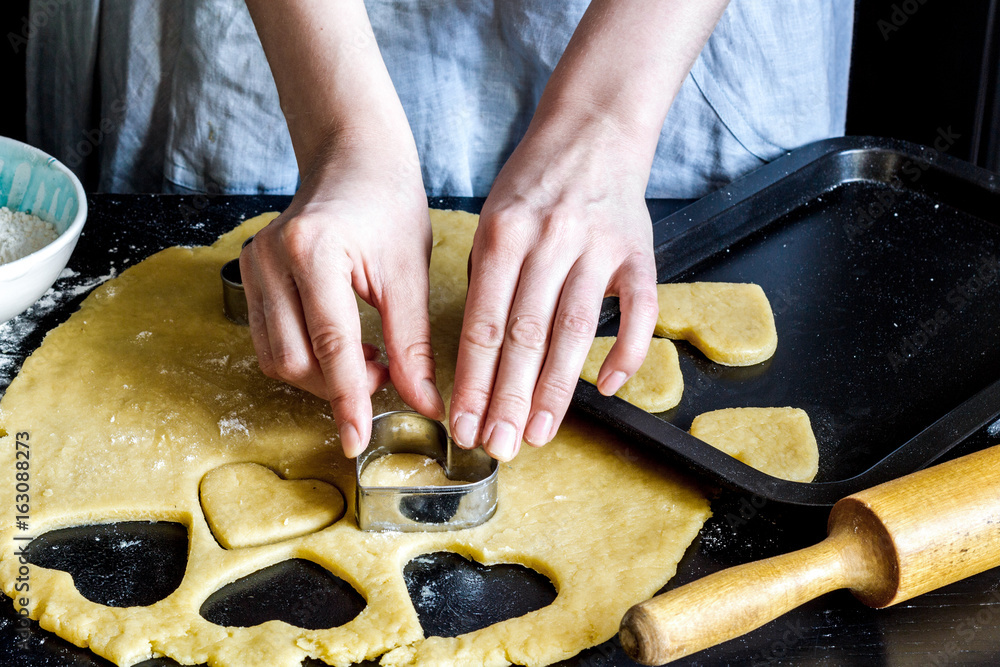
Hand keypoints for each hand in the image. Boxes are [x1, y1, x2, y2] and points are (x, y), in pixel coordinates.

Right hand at [240, 140, 444, 456]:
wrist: (354, 159)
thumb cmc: (389, 204)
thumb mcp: (410, 274)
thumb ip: (413, 344)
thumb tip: (423, 404)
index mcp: (314, 250)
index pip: (330, 345)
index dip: (348, 398)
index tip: (359, 438)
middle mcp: (270, 257)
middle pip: (294, 360)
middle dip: (337, 386)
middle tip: (387, 373)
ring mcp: (253, 265)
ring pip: (276, 356)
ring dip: (322, 376)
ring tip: (370, 357)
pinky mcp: (250, 274)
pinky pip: (270, 339)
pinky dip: (308, 357)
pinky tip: (344, 346)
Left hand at [449, 109, 659, 460]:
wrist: (593, 132)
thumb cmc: (534, 183)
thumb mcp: (492, 218)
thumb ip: (487, 280)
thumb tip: (481, 355)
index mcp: (503, 235)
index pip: (484, 324)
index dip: (473, 381)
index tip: (464, 423)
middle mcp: (550, 242)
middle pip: (526, 335)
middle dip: (508, 398)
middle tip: (498, 445)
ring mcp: (599, 247)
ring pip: (575, 331)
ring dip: (556, 390)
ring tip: (538, 433)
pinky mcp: (640, 251)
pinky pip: (640, 311)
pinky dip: (627, 351)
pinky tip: (608, 388)